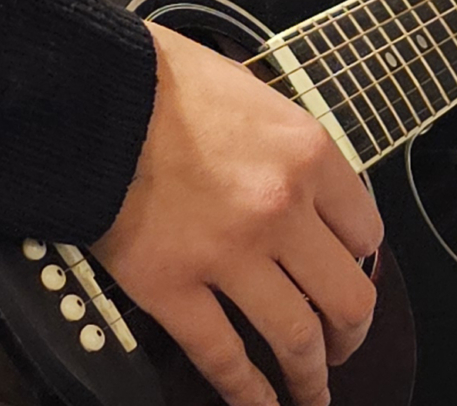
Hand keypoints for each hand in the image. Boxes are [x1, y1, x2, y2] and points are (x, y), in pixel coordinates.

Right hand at [93, 23, 382, 405]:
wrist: (91, 95)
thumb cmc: (162, 83)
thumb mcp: (252, 92)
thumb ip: (287, 146)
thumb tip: (305, 187)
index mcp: (308, 156)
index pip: (366, 231)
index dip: (360, 262)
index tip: (349, 274)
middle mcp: (281, 211)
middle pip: (347, 297)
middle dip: (352, 334)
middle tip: (344, 347)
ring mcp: (229, 255)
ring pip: (296, 337)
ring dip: (311, 376)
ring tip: (312, 393)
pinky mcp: (172, 289)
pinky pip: (223, 357)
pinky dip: (248, 392)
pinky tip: (258, 404)